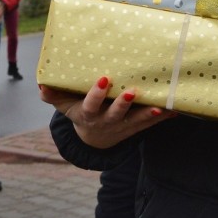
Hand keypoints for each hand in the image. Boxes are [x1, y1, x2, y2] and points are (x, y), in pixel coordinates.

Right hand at [39, 77, 174, 148]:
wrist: (94, 138)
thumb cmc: (80, 111)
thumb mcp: (65, 105)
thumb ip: (53, 95)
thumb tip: (42, 84)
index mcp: (89, 114)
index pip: (91, 105)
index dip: (97, 95)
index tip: (105, 79)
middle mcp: (106, 122)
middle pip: (115, 115)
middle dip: (123, 104)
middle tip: (132, 91)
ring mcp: (123, 126)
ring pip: (137, 122)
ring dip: (148, 115)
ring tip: (159, 107)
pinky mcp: (137, 128)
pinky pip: (151, 124)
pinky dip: (163, 117)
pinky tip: (175, 110)